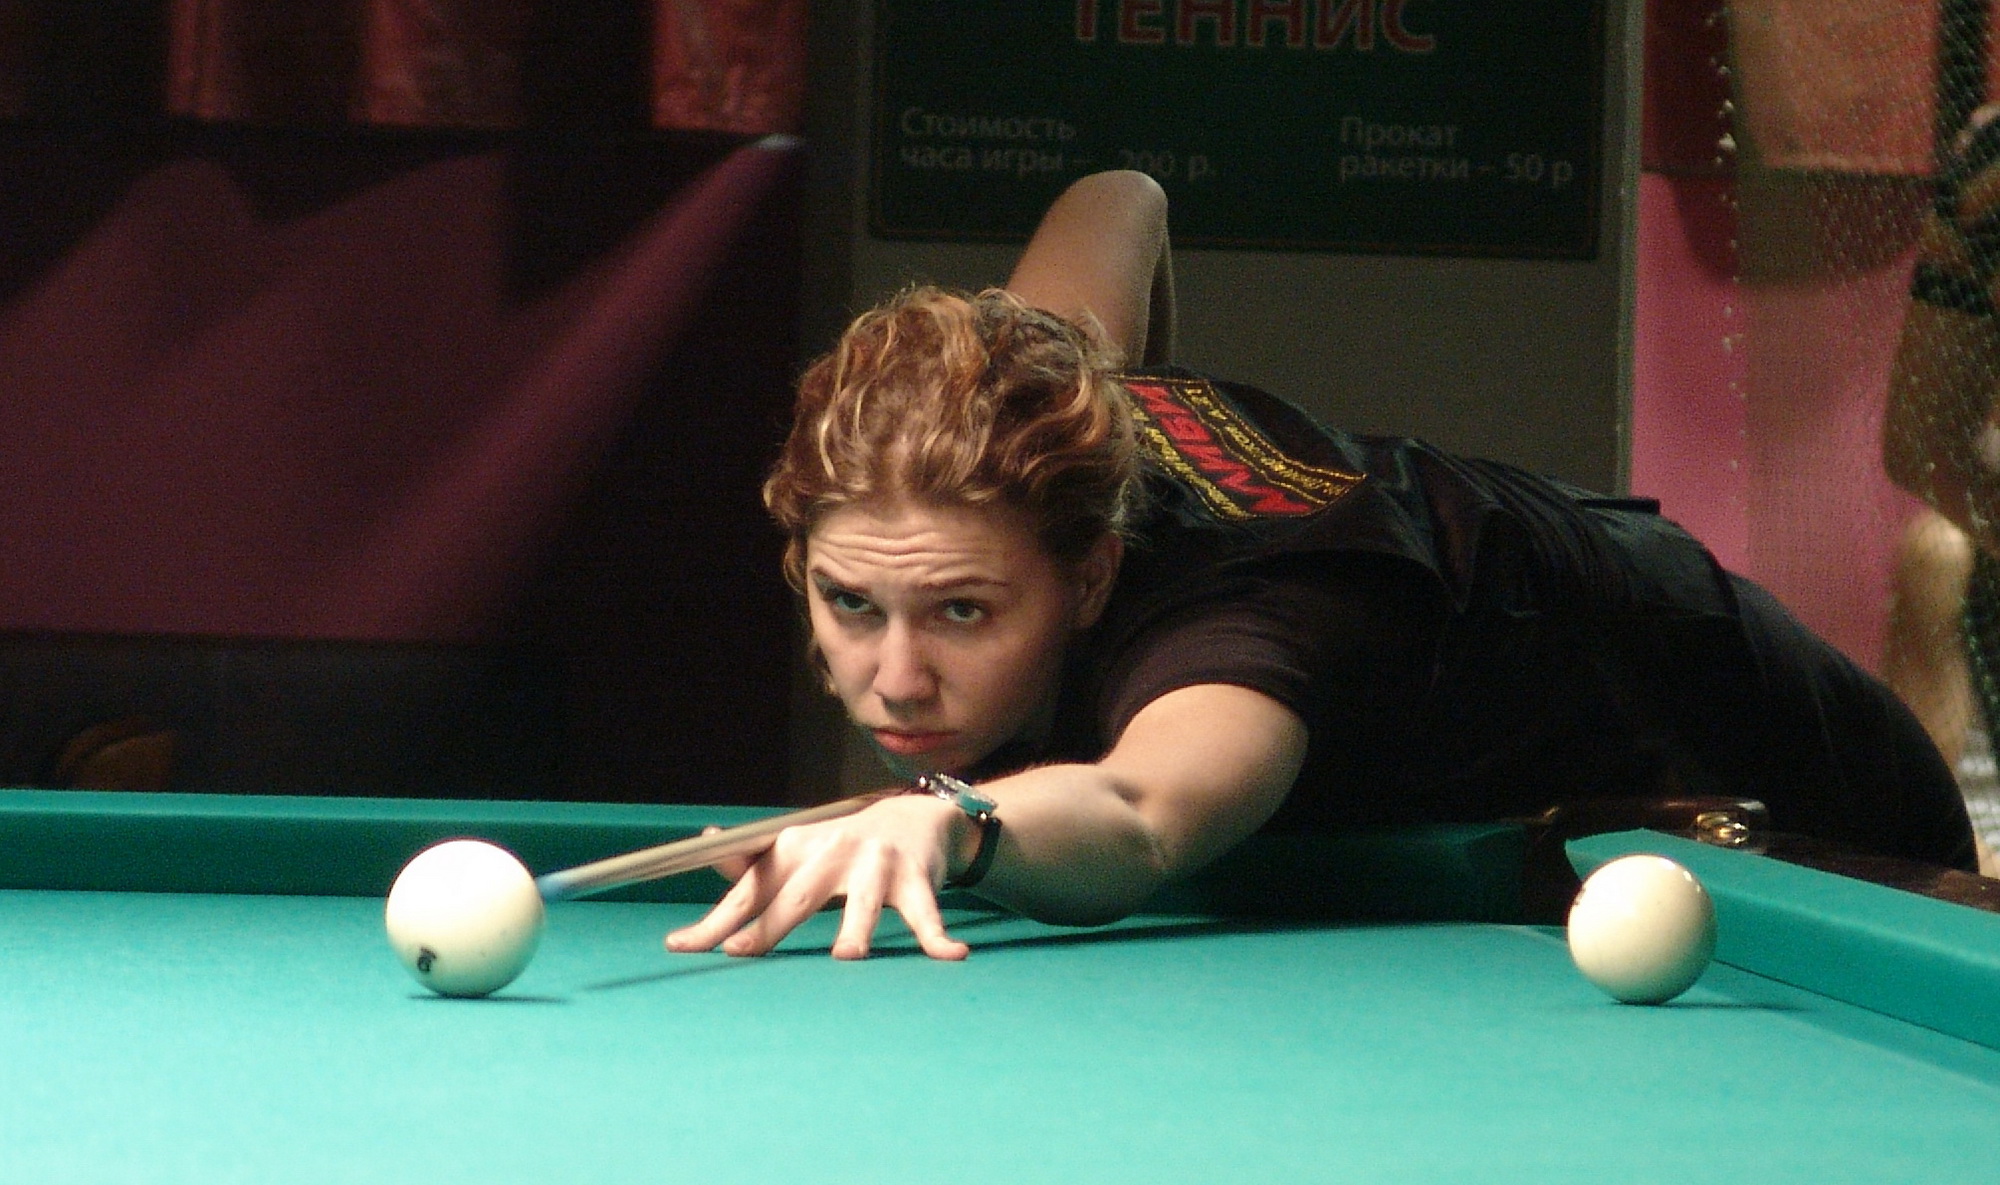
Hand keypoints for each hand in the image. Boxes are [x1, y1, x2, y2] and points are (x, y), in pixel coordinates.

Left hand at [663, 794, 970, 960]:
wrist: (914, 817)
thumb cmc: (842, 847)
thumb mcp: (797, 849)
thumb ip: (752, 861)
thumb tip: (706, 845)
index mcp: (797, 851)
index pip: (750, 890)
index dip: (717, 920)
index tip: (682, 946)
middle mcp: (834, 854)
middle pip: (799, 897)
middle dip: (770, 925)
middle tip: (740, 951)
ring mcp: (877, 867)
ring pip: (865, 905)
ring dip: (856, 931)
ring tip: (848, 958)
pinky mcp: (916, 880)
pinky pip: (927, 913)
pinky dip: (938, 938)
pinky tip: (952, 956)